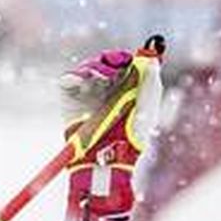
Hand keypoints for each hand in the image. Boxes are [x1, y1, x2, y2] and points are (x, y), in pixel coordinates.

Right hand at [61, 39, 163, 219]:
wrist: (106, 162)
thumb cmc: (130, 141)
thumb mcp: (147, 112)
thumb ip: (151, 85)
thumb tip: (152, 60)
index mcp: (125, 87)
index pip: (123, 63)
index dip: (125, 58)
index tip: (128, 61)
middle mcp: (105, 88)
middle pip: (104, 61)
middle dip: (109, 60)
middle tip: (115, 66)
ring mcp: (86, 93)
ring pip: (87, 67)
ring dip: (95, 67)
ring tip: (102, 75)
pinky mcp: (70, 100)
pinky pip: (69, 79)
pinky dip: (76, 75)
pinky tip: (86, 80)